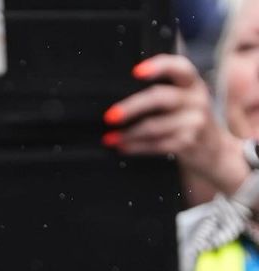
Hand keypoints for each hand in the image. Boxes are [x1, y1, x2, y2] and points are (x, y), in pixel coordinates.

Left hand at [103, 55, 248, 196]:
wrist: (214, 151)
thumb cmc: (190, 121)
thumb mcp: (186, 100)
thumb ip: (165, 91)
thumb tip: (123, 94)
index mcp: (193, 83)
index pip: (180, 67)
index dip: (158, 66)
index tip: (136, 71)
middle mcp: (196, 99)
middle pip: (160, 97)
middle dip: (131, 107)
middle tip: (110, 115)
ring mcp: (194, 122)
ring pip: (154, 126)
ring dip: (127, 134)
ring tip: (110, 137)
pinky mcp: (188, 143)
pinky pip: (156, 145)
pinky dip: (136, 147)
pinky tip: (123, 147)